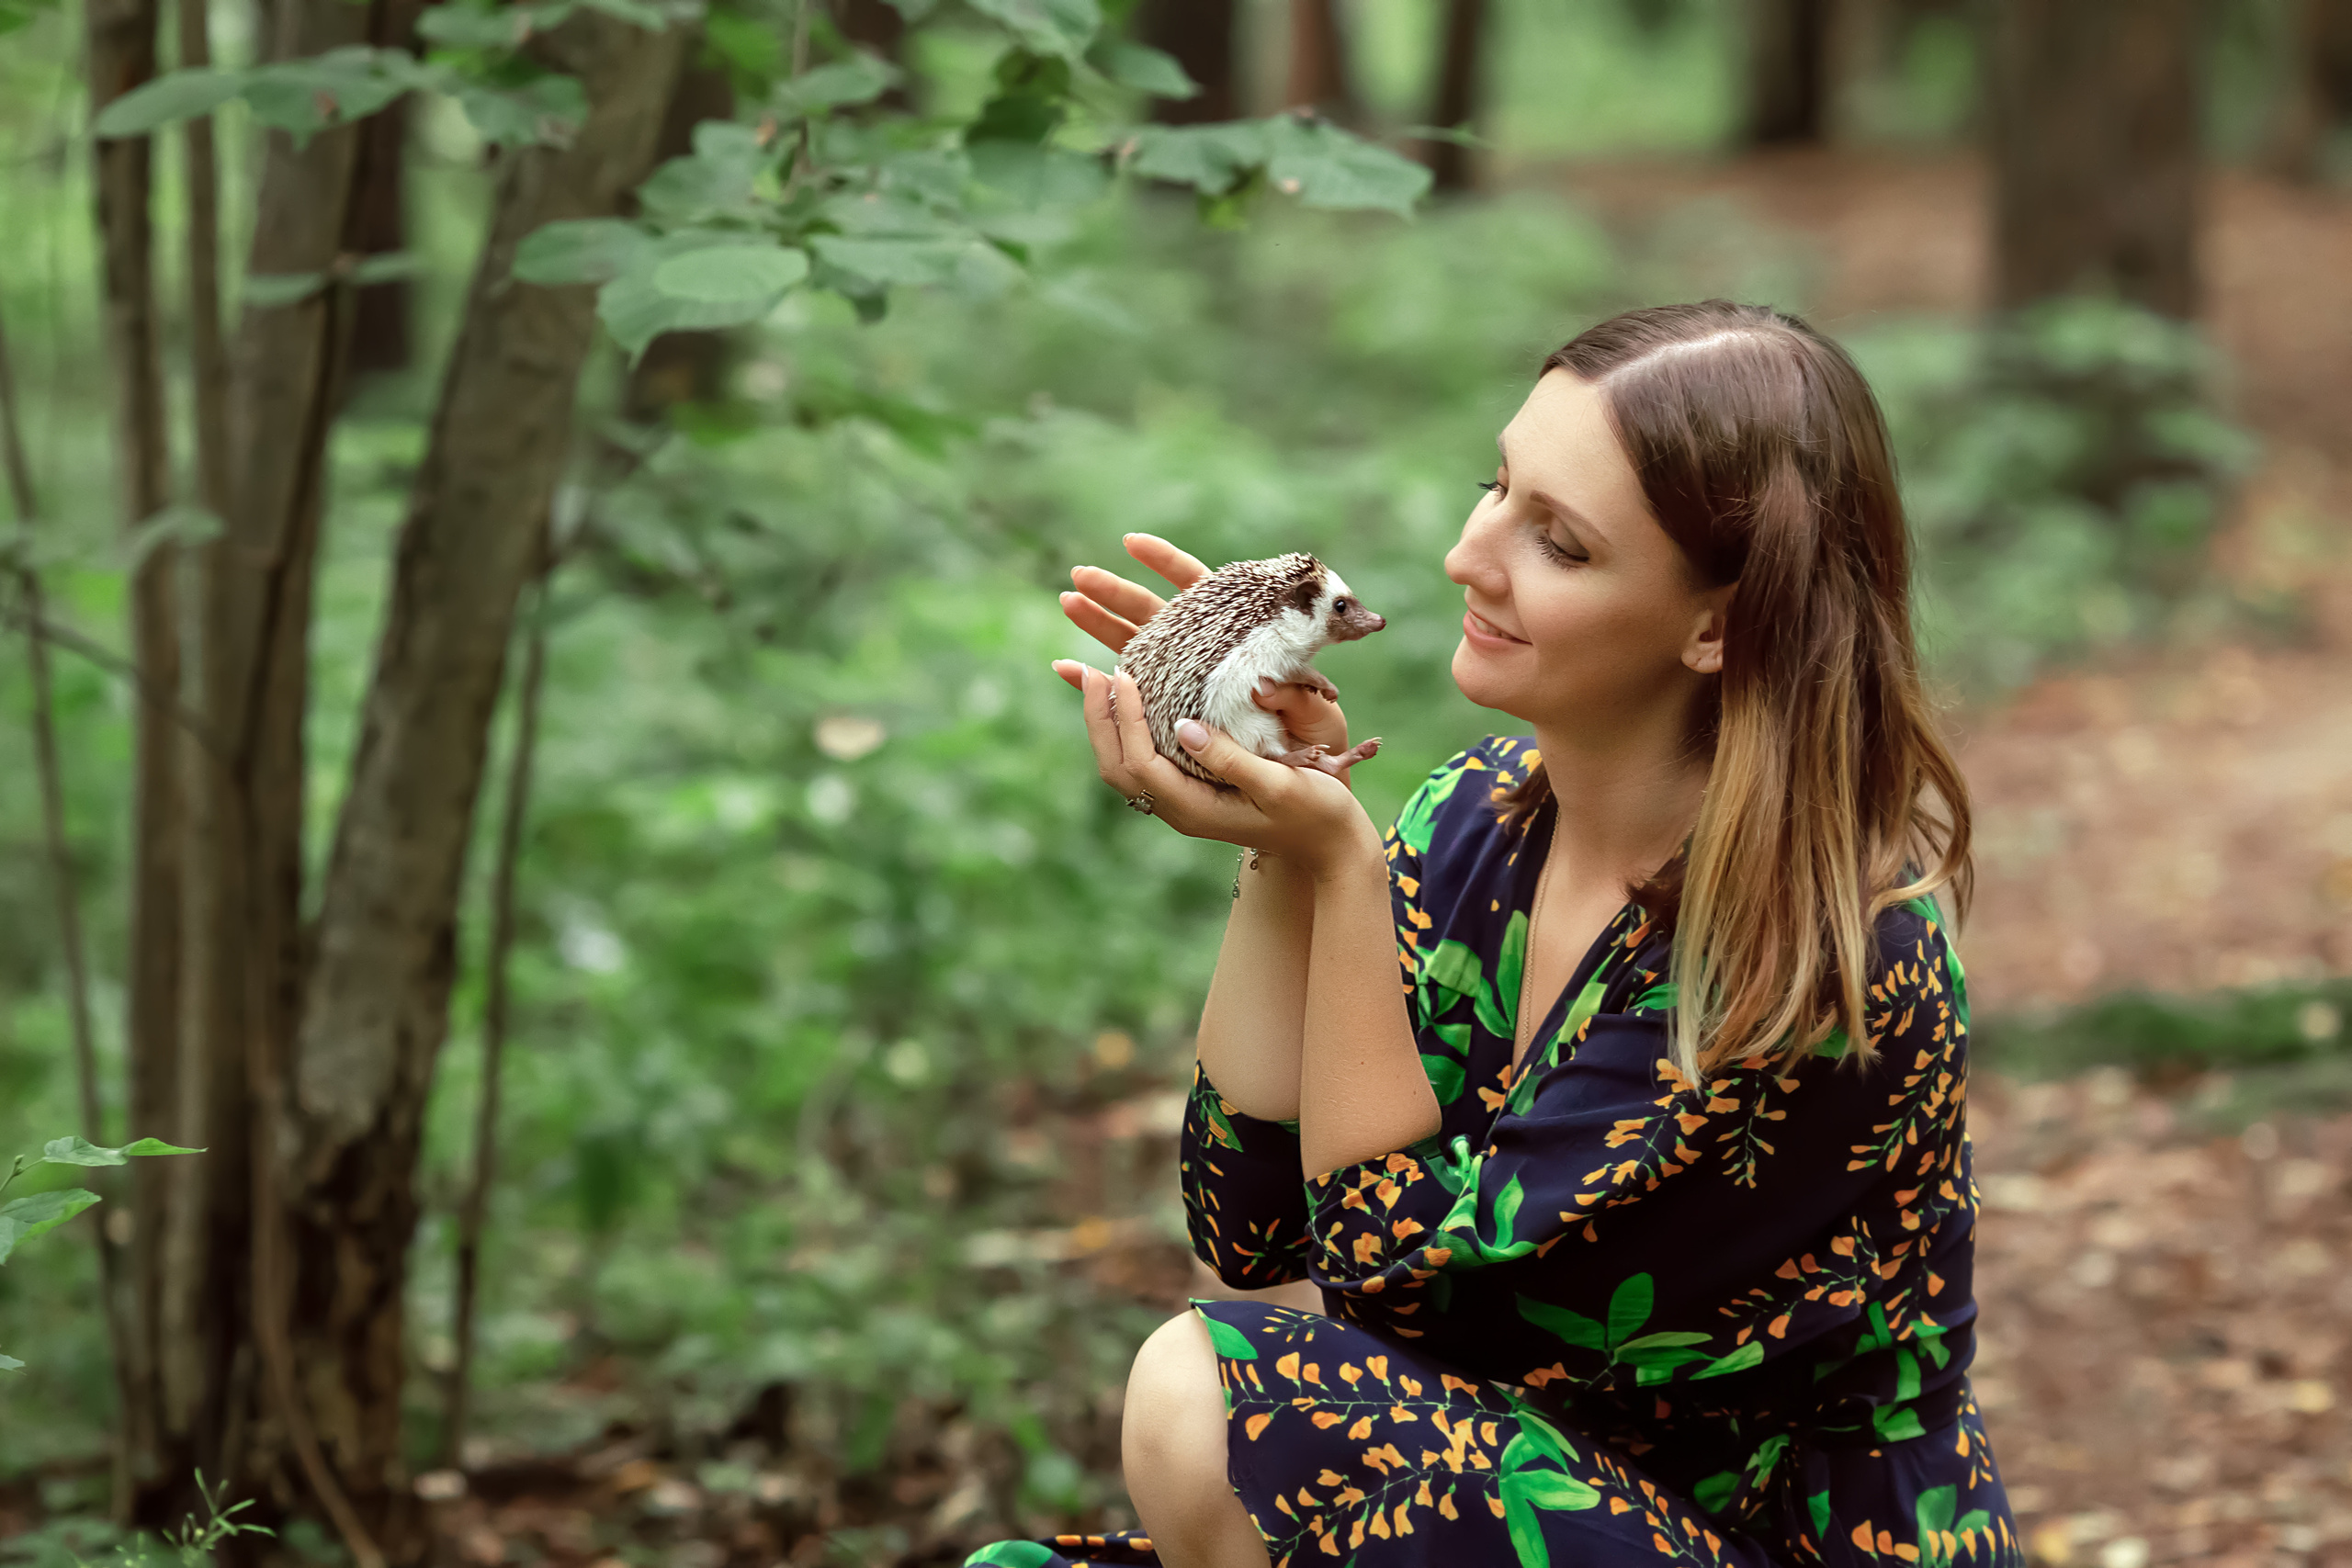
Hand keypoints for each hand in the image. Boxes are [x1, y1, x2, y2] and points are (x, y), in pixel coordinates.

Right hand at [1054, 533, 1353, 753]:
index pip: (1199, 589)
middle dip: (1116, 593)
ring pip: (1136, 645)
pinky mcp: (1176, 714)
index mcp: (1243, 641)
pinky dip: (1100, 683)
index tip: (1131, 542)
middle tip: (1078, 576)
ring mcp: (1189, 684)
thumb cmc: (1319, 744)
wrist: (1312, 788)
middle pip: (1156, 614)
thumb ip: (1295, 701)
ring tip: (1068, 602)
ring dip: (1100, 624)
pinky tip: (1066, 669)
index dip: (1166, 563)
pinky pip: (1132, 694)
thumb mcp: (1316, 718)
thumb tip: (1262, 688)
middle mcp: (1211, 657)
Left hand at [1061, 664, 1380, 880]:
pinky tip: (1134, 700)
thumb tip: (1184, 727)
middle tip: (1091, 671)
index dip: (1125, 718)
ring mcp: (1185, 803)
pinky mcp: (1193, 791)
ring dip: (1109, 724)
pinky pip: (1146, 761)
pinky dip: (1130, 729)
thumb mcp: (1280, 783)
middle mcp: (1181, 810)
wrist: (1333, 844)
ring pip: (1126, 765)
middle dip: (1101, 719)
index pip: (1140, 763)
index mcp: (1196, 810)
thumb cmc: (1316, 812)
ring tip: (1102, 678)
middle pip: (1118, 766)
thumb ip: (1231, 759)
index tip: (1123, 674)